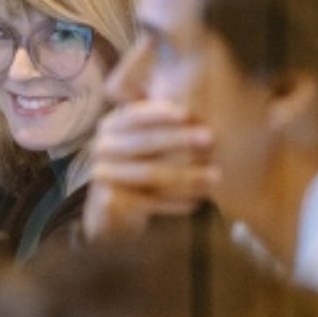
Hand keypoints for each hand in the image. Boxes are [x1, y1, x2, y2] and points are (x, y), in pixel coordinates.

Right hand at [83, 99, 219, 240]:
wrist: (111, 207)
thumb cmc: (137, 165)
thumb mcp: (144, 140)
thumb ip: (162, 123)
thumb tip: (198, 109)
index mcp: (111, 126)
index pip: (135, 115)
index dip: (160, 114)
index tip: (187, 114)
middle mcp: (103, 147)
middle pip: (145, 142)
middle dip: (179, 139)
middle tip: (210, 139)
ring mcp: (104, 174)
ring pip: (150, 173)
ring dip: (185, 175)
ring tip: (214, 176)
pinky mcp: (111, 201)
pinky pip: (150, 201)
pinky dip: (175, 202)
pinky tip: (197, 202)